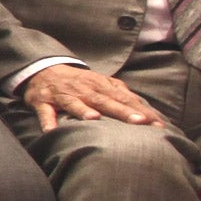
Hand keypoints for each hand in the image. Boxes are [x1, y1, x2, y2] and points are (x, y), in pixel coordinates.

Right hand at [25, 65, 165, 130]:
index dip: (141, 110)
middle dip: (122, 111)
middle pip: (104, 101)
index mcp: (100, 85)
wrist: (43, 70)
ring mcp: (63, 95)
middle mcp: (83, 89)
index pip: (124, 99)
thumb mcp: (101, 83)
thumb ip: (122, 94)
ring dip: (83, 110)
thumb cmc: (79, 82)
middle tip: (140, 122)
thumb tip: (146, 110)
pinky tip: (52, 130)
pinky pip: (45, 112)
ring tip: (94, 119)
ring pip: (74, 103)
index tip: (158, 124)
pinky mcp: (43, 102)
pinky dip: (48, 121)